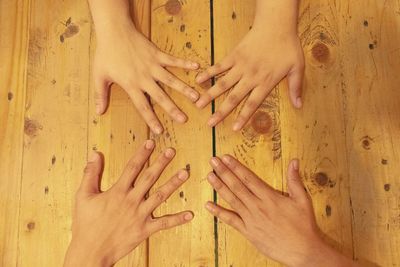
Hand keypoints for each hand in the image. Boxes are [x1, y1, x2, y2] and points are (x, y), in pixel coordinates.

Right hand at [64, 140, 192, 266]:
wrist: (91, 251)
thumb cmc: (85, 224)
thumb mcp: (83, 196)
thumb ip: (91, 174)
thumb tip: (95, 154)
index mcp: (117, 191)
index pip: (132, 167)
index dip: (142, 153)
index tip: (151, 142)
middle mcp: (131, 201)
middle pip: (149, 178)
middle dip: (161, 163)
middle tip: (172, 151)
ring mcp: (140, 215)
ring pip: (160, 196)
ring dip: (173, 184)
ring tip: (185, 173)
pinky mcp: (145, 230)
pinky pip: (164, 223)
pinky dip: (177, 219)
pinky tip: (190, 214)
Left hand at [94, 21, 199, 133]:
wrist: (113, 31)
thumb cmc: (105, 54)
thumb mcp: (99, 76)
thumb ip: (100, 95)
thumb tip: (99, 112)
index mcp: (131, 84)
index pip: (142, 106)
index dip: (151, 119)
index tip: (160, 131)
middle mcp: (144, 77)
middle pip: (161, 96)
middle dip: (173, 109)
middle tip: (184, 120)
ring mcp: (153, 65)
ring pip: (171, 80)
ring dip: (184, 89)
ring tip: (196, 97)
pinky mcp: (157, 54)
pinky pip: (173, 60)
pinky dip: (185, 62)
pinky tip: (196, 66)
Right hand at [195, 1, 303, 130]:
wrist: (277, 24)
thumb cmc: (288, 46)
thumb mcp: (298, 67)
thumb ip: (296, 88)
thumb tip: (299, 105)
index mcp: (265, 82)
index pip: (252, 104)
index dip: (243, 117)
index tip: (233, 128)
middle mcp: (250, 77)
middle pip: (233, 98)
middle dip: (220, 112)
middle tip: (210, 123)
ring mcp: (240, 66)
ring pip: (223, 84)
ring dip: (210, 95)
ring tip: (198, 104)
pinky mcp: (234, 55)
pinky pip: (219, 66)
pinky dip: (209, 73)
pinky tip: (198, 80)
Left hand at [205, 156, 356, 266]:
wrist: (303, 251)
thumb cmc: (303, 226)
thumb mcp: (302, 200)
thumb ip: (295, 179)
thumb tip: (294, 161)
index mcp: (269, 197)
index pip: (248, 178)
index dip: (236, 166)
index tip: (226, 158)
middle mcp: (257, 206)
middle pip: (236, 186)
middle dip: (223, 172)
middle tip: (213, 161)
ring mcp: (251, 219)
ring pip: (231, 200)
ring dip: (219, 187)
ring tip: (209, 176)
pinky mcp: (248, 232)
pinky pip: (230, 220)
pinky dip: (218, 213)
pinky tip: (208, 205)